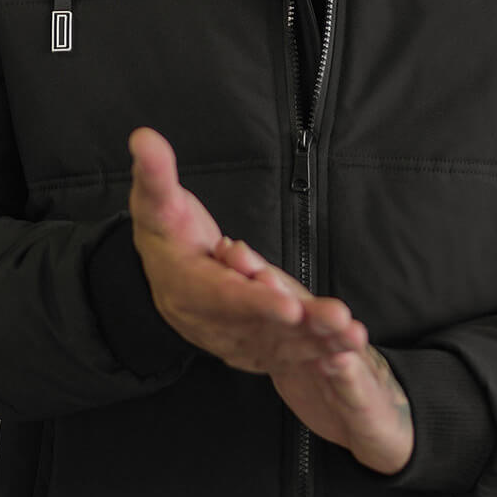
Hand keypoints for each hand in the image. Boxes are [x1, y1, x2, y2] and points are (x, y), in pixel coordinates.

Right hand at [127, 126, 345, 375]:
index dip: (255, 302)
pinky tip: (345, 354)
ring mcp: (229, 338)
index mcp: (186, 286)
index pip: (223, 296)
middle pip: (258, 326)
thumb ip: (155, 173)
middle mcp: (208, 320)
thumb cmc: (165, 229)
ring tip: (352, 337)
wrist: (162, 269)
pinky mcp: (248, 346)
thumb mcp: (156, 200)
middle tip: (339, 323)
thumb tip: (143, 138)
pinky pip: (283, 355)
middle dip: (301, 327)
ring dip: (317, 345)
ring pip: (276, 344)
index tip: (288, 306)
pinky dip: (314, 357)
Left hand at [211, 236, 413, 477]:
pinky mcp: (363, 394)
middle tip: (260, 274)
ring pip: (336, 339)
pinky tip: (339, 362)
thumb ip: (271, 327)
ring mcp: (349, 364)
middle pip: (304, 309)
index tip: (228, 254)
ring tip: (306, 306)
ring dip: (326, 322)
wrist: (379, 421)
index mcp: (306, 331)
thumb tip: (240, 294)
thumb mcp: (295, 359)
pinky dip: (347, 372)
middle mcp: (328, 339)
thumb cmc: (333, 386)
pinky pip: (354, 382)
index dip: (253, 275)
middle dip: (281, 291)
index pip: (277, 297)